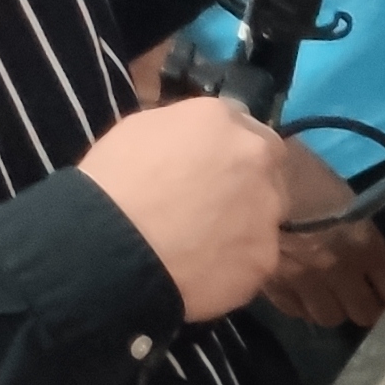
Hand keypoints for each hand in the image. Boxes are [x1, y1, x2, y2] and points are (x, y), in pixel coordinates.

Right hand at [75, 98, 287, 323]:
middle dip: (248, 179)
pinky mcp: (267, 255)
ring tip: (208, 237)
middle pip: (267, 165)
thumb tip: (199, 140)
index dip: (227, 147)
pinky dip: (238, 258)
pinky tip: (209, 265)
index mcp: (220, 119)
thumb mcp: (140, 130)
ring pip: (269, 211)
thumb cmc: (115, 181)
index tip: (212, 164)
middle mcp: (256, 157)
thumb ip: (184, 130)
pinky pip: (257, 254)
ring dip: (248, 218)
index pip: (242, 124)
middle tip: (215, 200)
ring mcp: (268, 208)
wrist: (115, 245)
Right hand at [259, 129, 384, 329]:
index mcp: (364, 244)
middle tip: (361, 297)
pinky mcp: (271, 282)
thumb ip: (363, 235)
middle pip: (364, 312)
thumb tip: (373, 259)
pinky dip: (300, 306)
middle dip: (365, 305)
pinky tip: (299, 293)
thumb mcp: (347, 198)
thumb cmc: (303, 171)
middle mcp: (339, 269)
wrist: (249, 172)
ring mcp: (304, 279)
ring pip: (329, 317)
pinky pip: (294, 310)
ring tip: (328, 296)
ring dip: (331, 308)